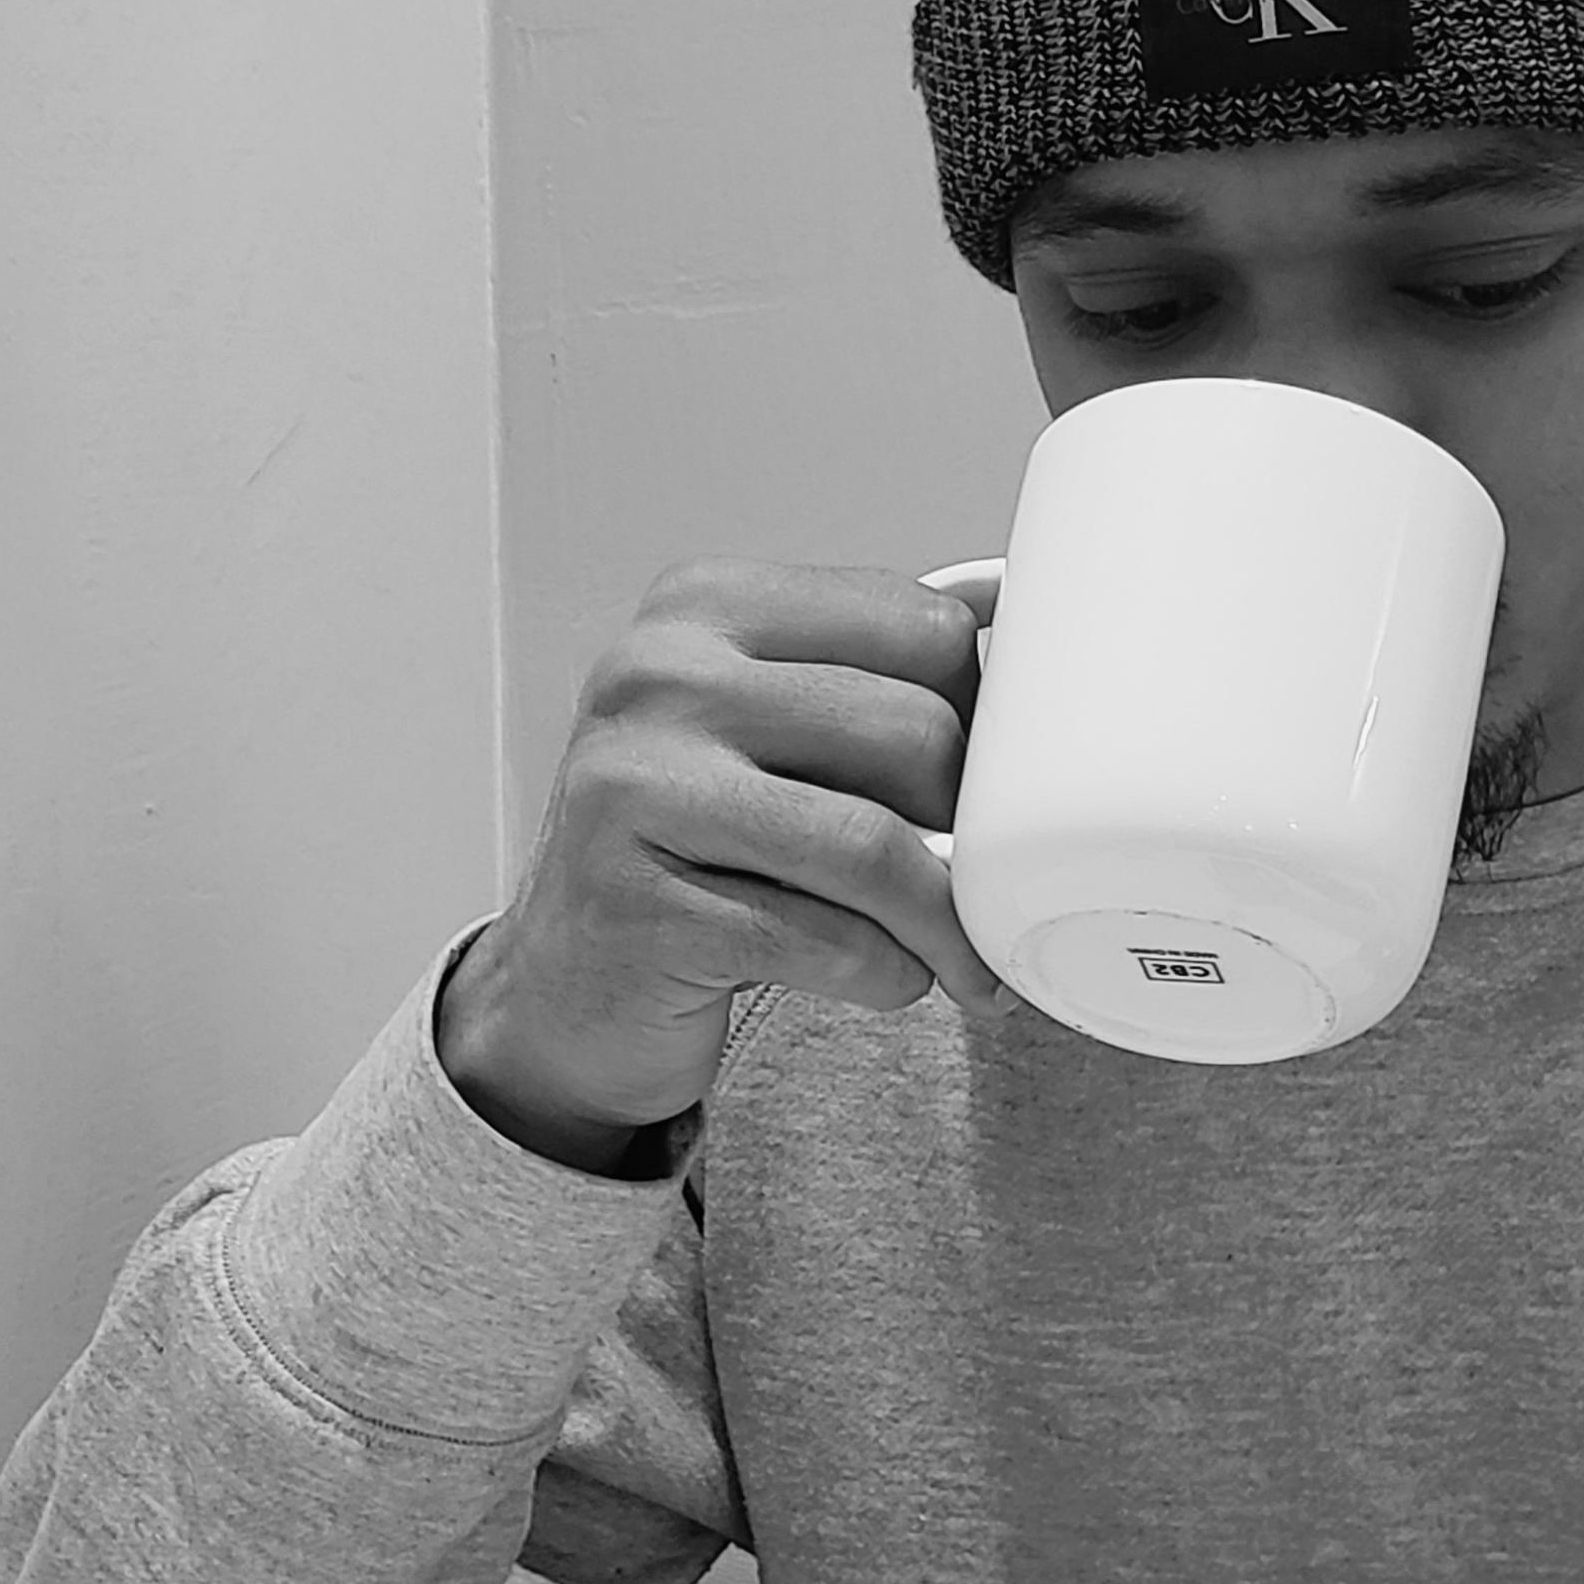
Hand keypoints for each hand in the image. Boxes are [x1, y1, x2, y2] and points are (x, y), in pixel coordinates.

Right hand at [436, 560, 1014, 1150]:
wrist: (571, 983)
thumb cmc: (694, 846)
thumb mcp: (768, 724)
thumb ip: (872, 665)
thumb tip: (1012, 600)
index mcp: (704, 604)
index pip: (925, 627)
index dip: (986, 717)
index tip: (981, 783)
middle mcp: (657, 676)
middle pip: (914, 734)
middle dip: (971, 825)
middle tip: (972, 878)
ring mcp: (633, 789)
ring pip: (875, 846)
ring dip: (945, 921)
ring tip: (959, 952)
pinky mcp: (636, 905)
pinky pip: (827, 942)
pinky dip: (889, 973)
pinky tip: (889, 977)